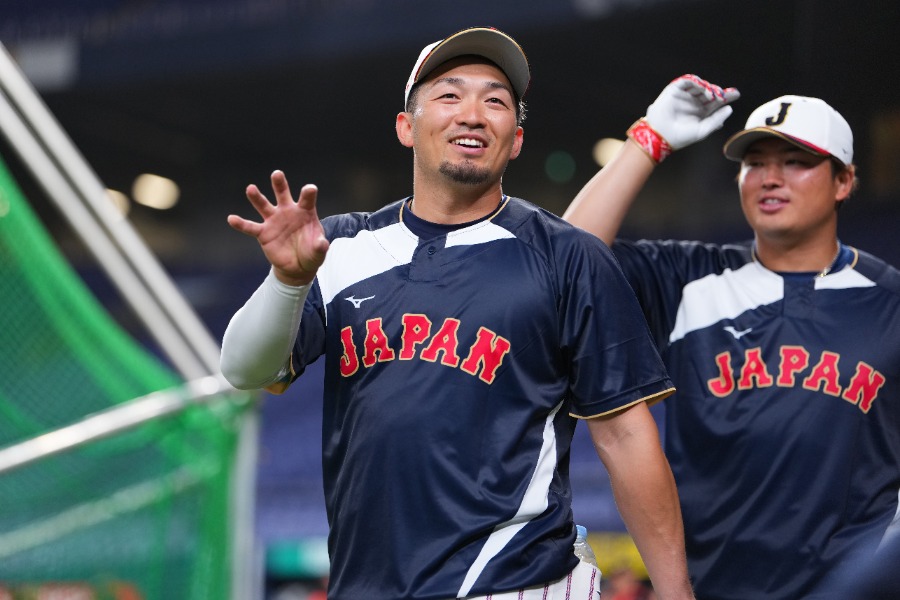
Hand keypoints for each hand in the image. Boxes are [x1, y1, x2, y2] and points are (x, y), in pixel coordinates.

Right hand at [227, 170, 329, 285]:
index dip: (308, 193)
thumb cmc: (311, 253)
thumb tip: (322, 243)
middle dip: (279, 184)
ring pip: (264, 205)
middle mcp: (288, 211)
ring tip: (251, 188)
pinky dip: (241, 224)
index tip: (310, 189)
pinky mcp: (263, 233)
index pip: (307, 199)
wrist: (298, 266)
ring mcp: (274, 221)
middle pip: (283, 194)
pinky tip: (231, 219)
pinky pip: (250, 227)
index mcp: (305, 211)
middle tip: (277, 174)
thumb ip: (320, 246)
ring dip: (257, 197)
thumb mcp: (318, 252)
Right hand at [645, 74, 739, 149]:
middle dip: (718, 91)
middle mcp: (693, 103)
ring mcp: (684, 96)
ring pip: (699, 85)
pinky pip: (687, 81)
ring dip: (707, 88)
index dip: (726, 97)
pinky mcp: (674, 90)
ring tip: (712, 95)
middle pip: (710, 92)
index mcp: (701, 113)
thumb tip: (729, 108)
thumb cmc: (681, 136)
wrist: (661, 136)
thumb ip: (716, 120)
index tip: (736, 94)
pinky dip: (696, 82)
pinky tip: (703, 90)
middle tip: (724, 94)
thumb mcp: (703, 130)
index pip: (716, 102)